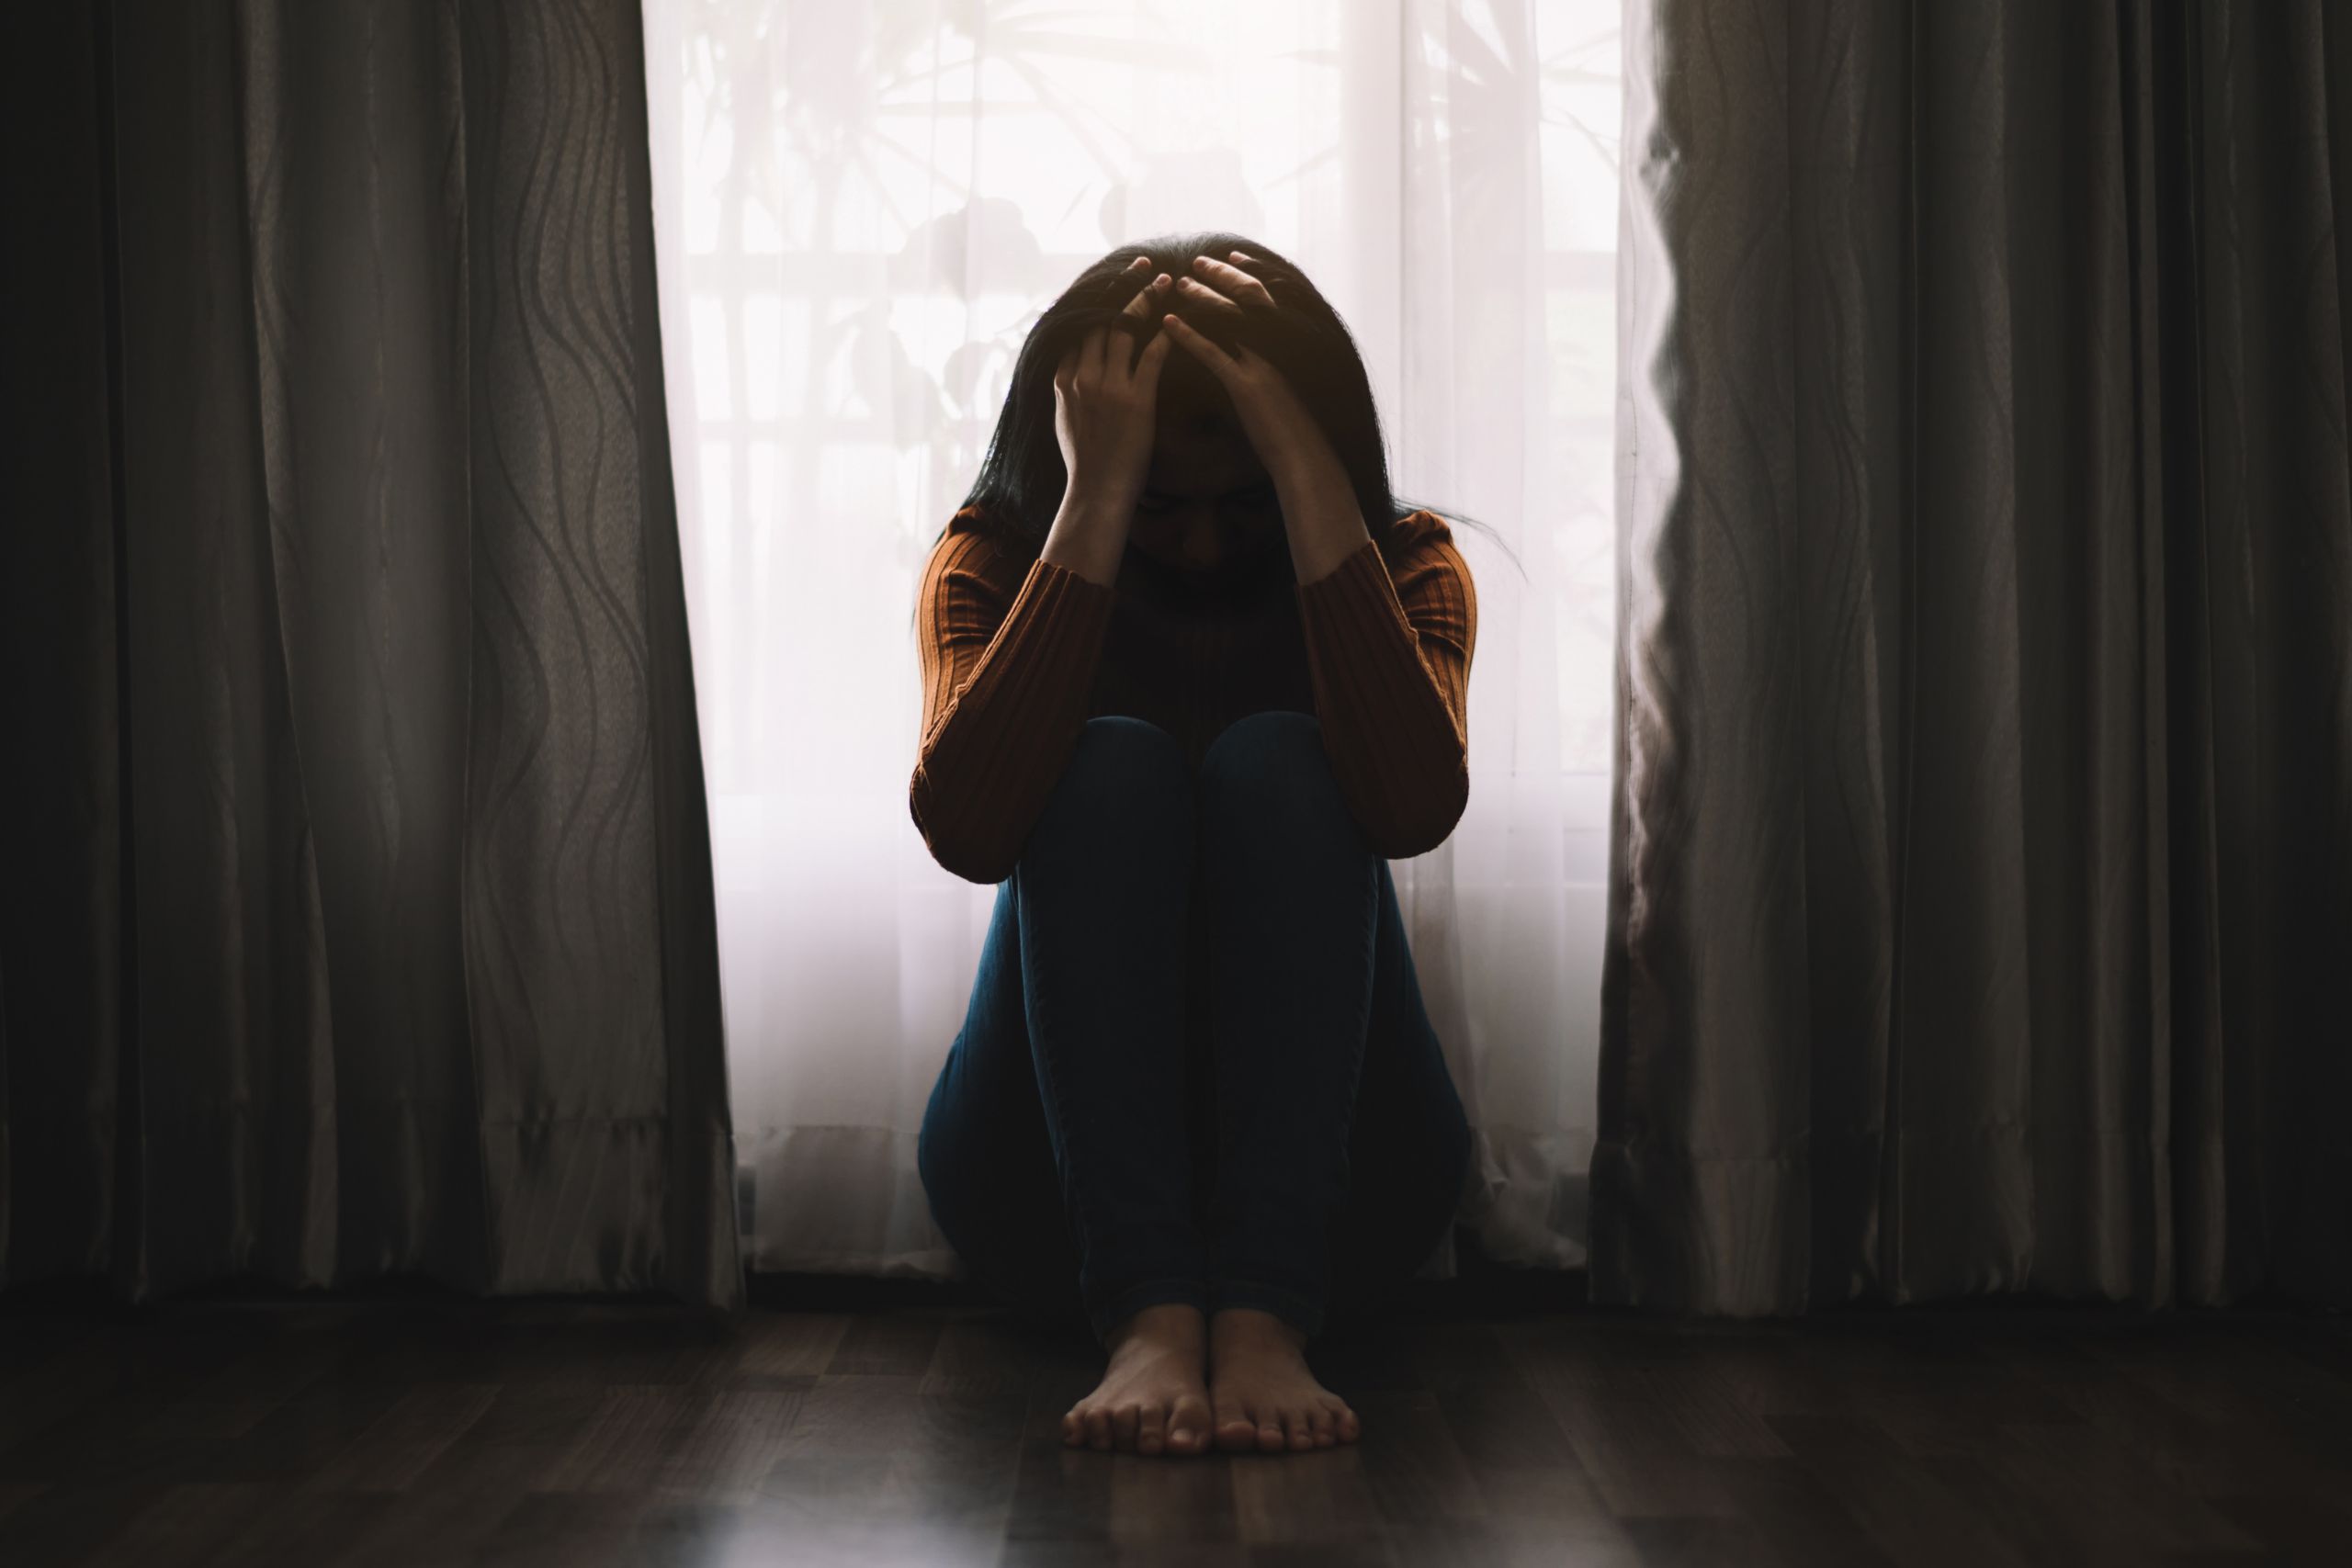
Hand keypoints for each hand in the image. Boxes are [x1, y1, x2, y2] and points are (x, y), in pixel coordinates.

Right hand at [1052, 255, 1177, 515]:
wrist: (1095, 493)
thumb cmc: (1085, 462)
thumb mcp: (1064, 419)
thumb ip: (1068, 390)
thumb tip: (1069, 371)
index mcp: (1063, 378)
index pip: (1078, 325)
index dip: (1097, 297)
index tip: (1112, 277)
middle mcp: (1082, 376)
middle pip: (1102, 317)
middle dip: (1123, 285)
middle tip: (1141, 263)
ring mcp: (1108, 387)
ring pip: (1126, 328)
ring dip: (1148, 299)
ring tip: (1167, 279)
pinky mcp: (1135, 400)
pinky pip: (1153, 356)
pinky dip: (1169, 332)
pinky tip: (1182, 316)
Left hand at [1158, 252, 1343, 487]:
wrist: (1305, 458)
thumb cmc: (1293, 428)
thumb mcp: (1287, 386)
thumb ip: (1273, 363)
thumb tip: (1258, 352)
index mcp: (1290, 343)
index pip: (1268, 296)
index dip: (1248, 273)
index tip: (1230, 257)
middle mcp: (1279, 347)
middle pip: (1248, 296)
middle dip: (1222, 275)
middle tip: (1197, 262)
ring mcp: (1263, 364)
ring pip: (1229, 318)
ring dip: (1201, 298)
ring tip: (1178, 285)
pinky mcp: (1247, 387)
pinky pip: (1213, 353)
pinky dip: (1188, 335)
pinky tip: (1168, 324)